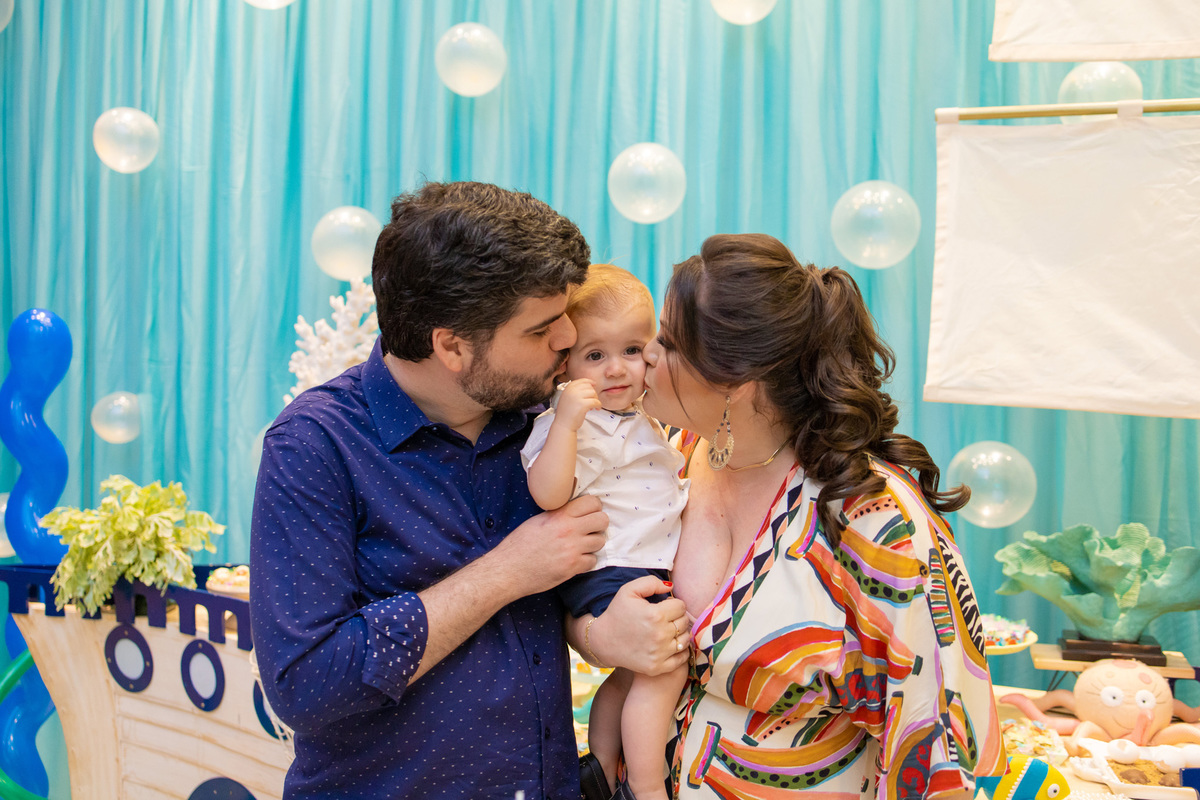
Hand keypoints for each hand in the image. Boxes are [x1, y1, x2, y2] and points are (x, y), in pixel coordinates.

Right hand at [488, 495, 607, 594]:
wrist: (509, 569)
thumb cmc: (519, 545)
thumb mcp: (538, 520)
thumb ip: (558, 514)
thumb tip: (575, 510)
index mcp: (559, 515)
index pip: (592, 502)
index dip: (594, 507)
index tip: (589, 513)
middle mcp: (569, 530)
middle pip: (602, 520)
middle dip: (598, 525)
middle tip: (589, 530)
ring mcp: (572, 550)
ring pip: (600, 541)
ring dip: (592, 544)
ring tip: (581, 546)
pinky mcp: (572, 567)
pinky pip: (593, 561)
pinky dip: (586, 561)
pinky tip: (575, 560)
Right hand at [555, 379, 600, 430]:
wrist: (563, 425)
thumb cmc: (567, 413)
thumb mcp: (568, 398)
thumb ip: (576, 391)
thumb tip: (591, 385)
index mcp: (568, 388)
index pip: (582, 381)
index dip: (590, 382)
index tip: (594, 385)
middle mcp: (571, 391)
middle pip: (589, 387)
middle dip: (593, 394)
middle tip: (592, 401)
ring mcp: (577, 397)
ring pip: (593, 393)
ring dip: (595, 399)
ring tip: (593, 406)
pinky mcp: (582, 405)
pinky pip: (596, 401)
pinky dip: (598, 405)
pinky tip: (596, 409)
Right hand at [590, 577, 689, 675]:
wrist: (603, 641)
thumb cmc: (617, 613)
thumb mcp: (628, 590)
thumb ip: (651, 582)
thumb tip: (670, 587)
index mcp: (655, 615)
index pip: (681, 606)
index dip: (673, 603)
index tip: (665, 606)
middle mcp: (660, 635)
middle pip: (684, 622)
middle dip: (677, 617)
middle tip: (665, 618)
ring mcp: (659, 653)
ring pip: (685, 639)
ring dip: (680, 633)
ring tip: (668, 630)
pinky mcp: (657, 667)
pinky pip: (682, 658)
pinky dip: (681, 651)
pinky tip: (670, 644)